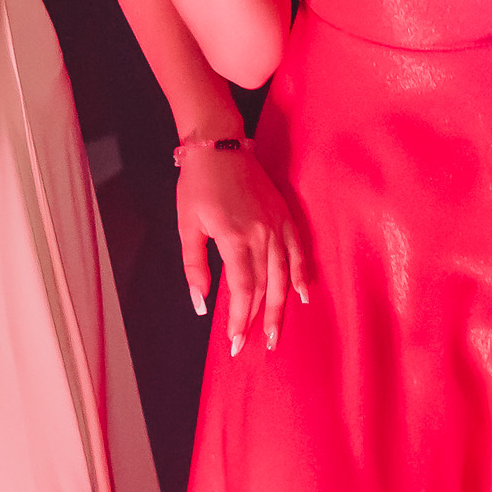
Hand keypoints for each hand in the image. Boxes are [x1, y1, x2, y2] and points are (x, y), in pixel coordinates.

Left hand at [177, 144, 311, 356]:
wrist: (219, 145)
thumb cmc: (197, 185)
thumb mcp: (187, 225)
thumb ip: (194, 267)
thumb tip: (200, 304)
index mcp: (234, 237)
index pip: (242, 289)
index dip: (241, 318)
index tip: (236, 341)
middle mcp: (261, 234)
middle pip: (265, 287)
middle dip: (261, 319)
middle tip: (260, 346)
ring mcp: (277, 225)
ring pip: (284, 274)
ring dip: (283, 306)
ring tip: (279, 332)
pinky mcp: (285, 215)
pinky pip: (299, 250)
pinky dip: (302, 274)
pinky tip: (304, 295)